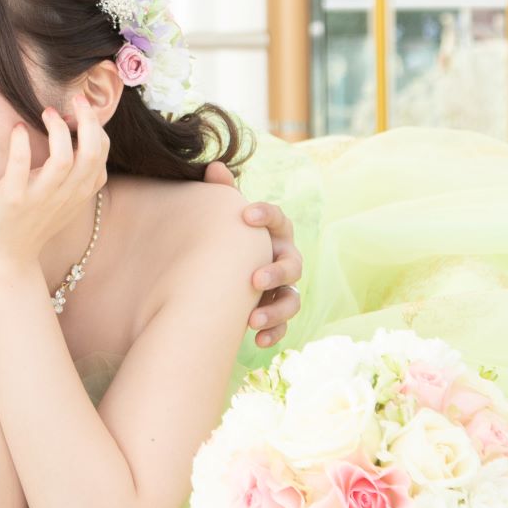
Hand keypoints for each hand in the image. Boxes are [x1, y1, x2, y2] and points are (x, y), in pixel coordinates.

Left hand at [0, 109, 107, 265]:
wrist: (4, 257)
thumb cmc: (30, 221)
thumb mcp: (62, 199)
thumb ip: (74, 174)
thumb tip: (79, 135)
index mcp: (79, 192)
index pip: (101, 153)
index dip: (96, 126)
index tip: (81, 109)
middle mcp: (66, 194)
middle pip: (92, 152)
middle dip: (88, 119)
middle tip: (76, 98)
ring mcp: (40, 198)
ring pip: (63, 159)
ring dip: (57, 129)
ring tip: (47, 112)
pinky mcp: (13, 200)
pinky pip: (20, 167)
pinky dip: (21, 144)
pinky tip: (16, 129)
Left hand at [199, 161, 305, 348]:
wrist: (217, 271)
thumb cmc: (223, 238)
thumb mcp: (220, 217)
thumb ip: (220, 193)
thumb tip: (214, 166)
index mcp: (273, 232)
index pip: (279, 219)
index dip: (267, 214)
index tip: (246, 214)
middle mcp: (284, 258)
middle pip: (292, 264)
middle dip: (275, 272)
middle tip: (254, 279)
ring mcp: (283, 287)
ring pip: (292, 299)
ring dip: (275, 309)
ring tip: (252, 319)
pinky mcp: (275, 311)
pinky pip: (283, 325)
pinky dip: (273, 333)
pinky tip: (255, 341)